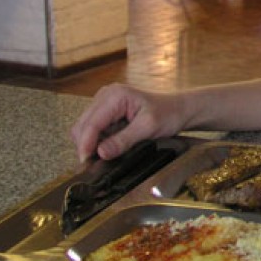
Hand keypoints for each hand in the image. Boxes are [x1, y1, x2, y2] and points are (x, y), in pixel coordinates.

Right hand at [70, 83, 186, 162]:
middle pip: (82, 125)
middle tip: (94, 165)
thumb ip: (124, 140)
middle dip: (86, 145)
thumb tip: (101, 153)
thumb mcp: (148, 128)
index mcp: (115, 95)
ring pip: (84, 128)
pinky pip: (93, 129)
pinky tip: (108, 148)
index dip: (86, 144)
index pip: (91, 123)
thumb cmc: (168, 114)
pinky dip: (96, 141)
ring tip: (105, 156)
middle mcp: (105, 96)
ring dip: (90, 144)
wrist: (178, 109)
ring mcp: (104, 102)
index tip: (86, 162)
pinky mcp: (106, 111)